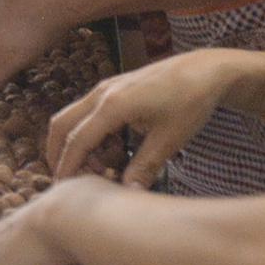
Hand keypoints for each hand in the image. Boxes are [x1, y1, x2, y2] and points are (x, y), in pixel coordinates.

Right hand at [48, 50, 234, 188]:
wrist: (206, 70)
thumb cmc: (190, 100)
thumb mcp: (170, 139)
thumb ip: (145, 167)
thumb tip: (128, 194)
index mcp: (113, 104)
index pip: (77, 140)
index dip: (68, 166)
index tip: (63, 188)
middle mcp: (102, 93)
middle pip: (62, 124)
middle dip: (58, 153)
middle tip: (67, 179)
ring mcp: (106, 88)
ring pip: (73, 118)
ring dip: (77, 144)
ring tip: (101, 167)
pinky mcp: (114, 88)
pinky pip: (89, 113)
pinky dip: (90, 134)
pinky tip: (113, 150)